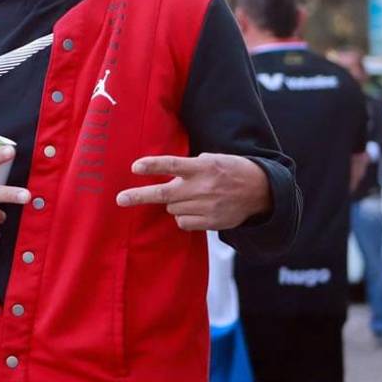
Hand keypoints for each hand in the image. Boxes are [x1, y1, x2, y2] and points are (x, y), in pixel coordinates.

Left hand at [115, 153, 271, 230]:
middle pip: (164, 194)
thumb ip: (189, 166)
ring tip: (191, 196)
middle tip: (120, 199)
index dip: (152, 166)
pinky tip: (196, 208)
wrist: (261, 191)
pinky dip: (183, 216)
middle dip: (139, 196)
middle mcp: (202, 187)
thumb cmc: (231, 170)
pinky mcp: (210, 222)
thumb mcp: (212, 159)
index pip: (172, 165)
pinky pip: (183, 222)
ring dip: (173, 203)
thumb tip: (164, 172)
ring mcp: (206, 207)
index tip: (135, 168)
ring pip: (172, 208)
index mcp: (202, 167)